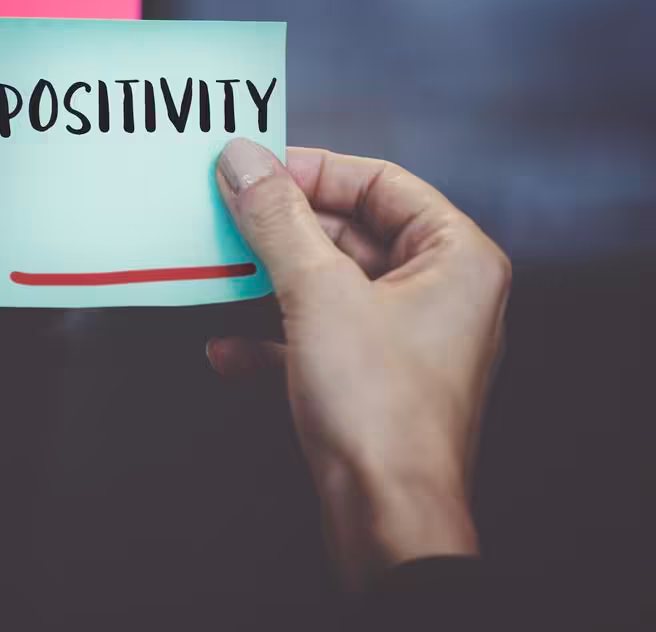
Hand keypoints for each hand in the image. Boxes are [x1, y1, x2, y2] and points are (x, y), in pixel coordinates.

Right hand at [210, 140, 510, 590]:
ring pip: (329, 284)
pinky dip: (271, 338)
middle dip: (283, 227)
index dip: (315, 170)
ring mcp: (407, 341)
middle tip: (228, 213)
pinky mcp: (373, 382)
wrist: (385, 516)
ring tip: (221, 270)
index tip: (257, 170)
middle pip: (351, 229)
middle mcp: (442, 295)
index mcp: (457, 260)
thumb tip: (245, 161)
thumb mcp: (317, 292)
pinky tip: (228, 349)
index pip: (382, 181)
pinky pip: (316, 337)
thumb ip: (276, 219)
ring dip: (270, 279)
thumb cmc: (383, 411)